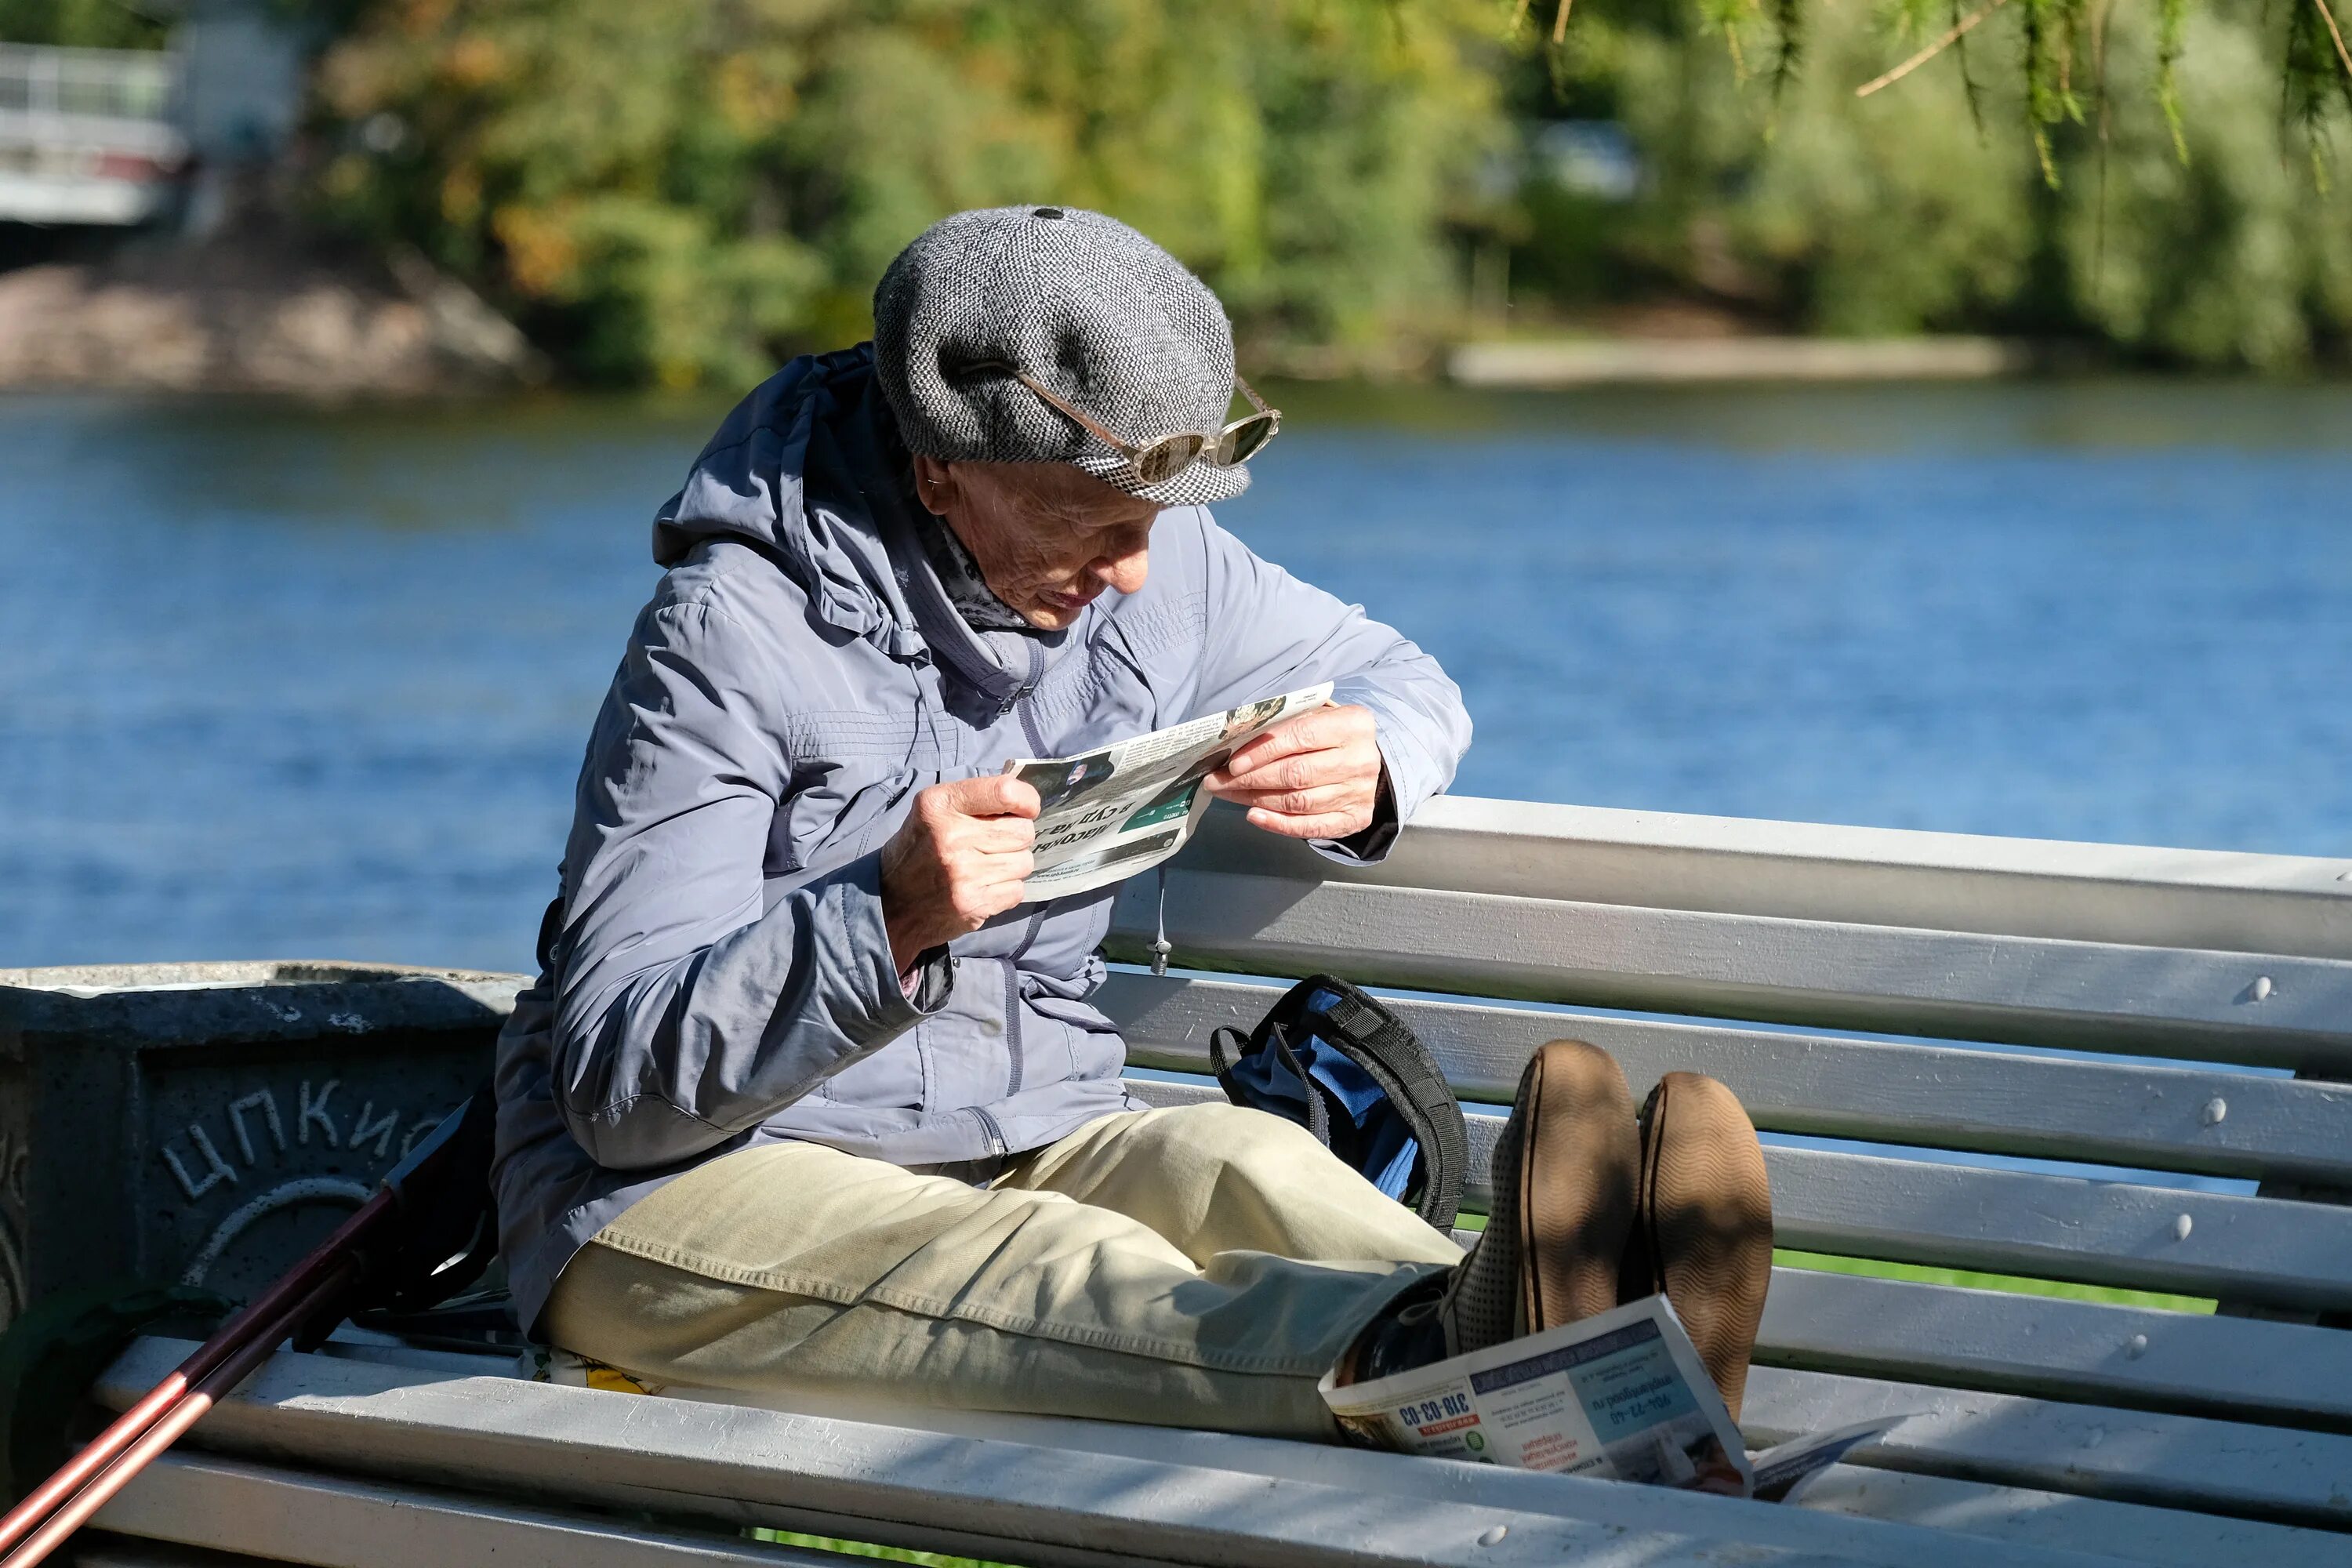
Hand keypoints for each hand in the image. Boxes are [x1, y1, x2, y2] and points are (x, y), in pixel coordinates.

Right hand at [880, 775, 1039, 973]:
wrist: (891, 903)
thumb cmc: (920, 849)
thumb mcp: (934, 811)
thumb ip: (976, 799)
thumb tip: (1026, 800)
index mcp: (939, 804)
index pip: (1005, 792)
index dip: (1026, 800)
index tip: (1025, 809)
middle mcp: (950, 836)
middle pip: (1022, 831)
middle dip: (1015, 836)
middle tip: (993, 844)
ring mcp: (963, 873)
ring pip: (1024, 861)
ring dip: (1012, 865)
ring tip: (985, 867)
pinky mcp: (973, 903)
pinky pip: (1018, 889)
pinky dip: (1006, 889)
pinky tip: (983, 886)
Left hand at [1203, 703, 1382, 840]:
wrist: (1370, 762)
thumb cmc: (1332, 736)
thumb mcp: (1316, 717)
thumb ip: (1283, 725)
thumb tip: (1236, 742)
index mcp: (1352, 725)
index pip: (1300, 736)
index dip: (1262, 751)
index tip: (1232, 762)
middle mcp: (1360, 759)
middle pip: (1296, 773)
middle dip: (1250, 779)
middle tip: (1218, 781)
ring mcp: (1358, 792)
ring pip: (1299, 801)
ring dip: (1256, 800)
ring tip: (1228, 795)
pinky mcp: (1354, 818)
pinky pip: (1311, 826)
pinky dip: (1279, 824)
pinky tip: (1254, 816)